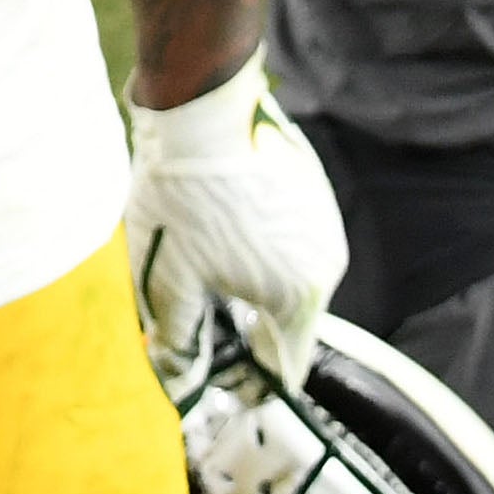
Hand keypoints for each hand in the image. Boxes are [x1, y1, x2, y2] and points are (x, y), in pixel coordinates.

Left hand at [124, 51, 349, 390]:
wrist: (200, 110)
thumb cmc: (181, 201)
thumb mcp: (166, 282)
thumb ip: (179, 341)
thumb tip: (180, 383)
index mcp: (298, 295)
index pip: (288, 364)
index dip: (255, 383)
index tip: (227, 383)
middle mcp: (327, 261)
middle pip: (292, 318)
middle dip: (252, 330)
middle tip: (207, 326)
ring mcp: (325, 218)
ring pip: (292, 273)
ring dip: (258, 284)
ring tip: (209, 274)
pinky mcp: (313, 184)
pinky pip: (294, 234)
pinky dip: (265, 244)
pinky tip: (223, 229)